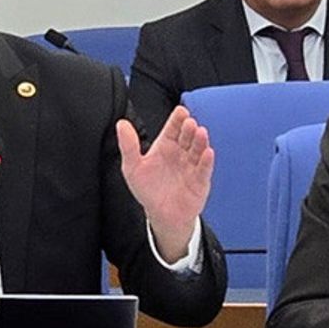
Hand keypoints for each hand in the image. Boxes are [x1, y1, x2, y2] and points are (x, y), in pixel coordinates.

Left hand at [117, 106, 213, 261]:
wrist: (162, 216)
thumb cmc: (148, 190)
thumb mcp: (132, 168)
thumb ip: (128, 146)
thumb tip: (121, 123)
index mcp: (165, 146)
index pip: (172, 128)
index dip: (177, 120)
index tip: (181, 111)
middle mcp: (180, 153)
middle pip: (187, 137)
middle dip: (189, 129)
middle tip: (189, 122)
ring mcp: (192, 166)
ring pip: (198, 150)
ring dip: (200, 141)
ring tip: (201, 132)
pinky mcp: (200, 181)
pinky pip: (204, 169)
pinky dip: (207, 161)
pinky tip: (208, 153)